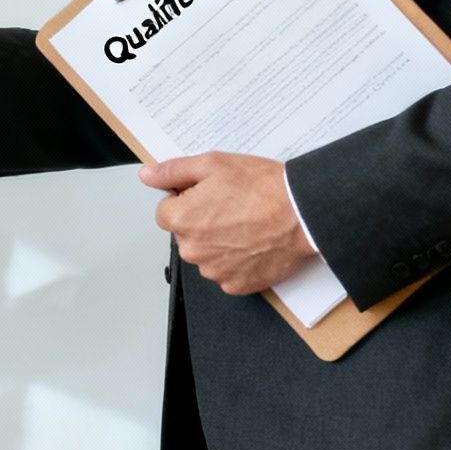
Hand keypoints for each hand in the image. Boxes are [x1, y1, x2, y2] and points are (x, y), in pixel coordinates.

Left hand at [141, 153, 314, 295]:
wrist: (303, 214)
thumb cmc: (262, 188)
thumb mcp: (212, 164)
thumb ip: (173, 171)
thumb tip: (147, 175)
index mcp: (181, 220)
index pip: (166, 212)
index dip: (186, 200)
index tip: (209, 195)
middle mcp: (192, 250)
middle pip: (185, 234)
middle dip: (201, 222)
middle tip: (232, 207)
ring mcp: (214, 271)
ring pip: (205, 254)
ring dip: (218, 243)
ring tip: (246, 225)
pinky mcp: (237, 285)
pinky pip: (226, 273)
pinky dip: (236, 261)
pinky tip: (253, 243)